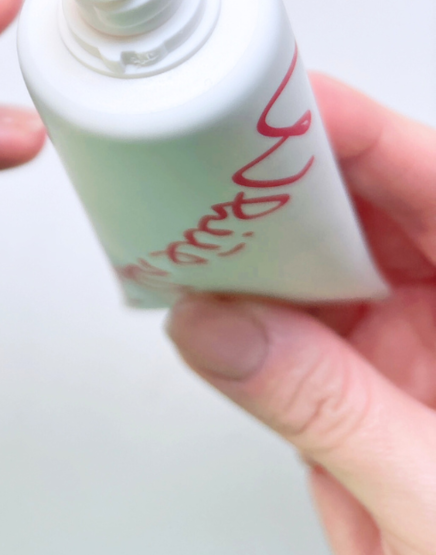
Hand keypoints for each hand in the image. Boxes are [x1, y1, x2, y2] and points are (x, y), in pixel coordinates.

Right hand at [167, 73, 435, 553]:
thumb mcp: (435, 500)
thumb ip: (328, 410)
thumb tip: (218, 326)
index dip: (363, 134)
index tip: (284, 107)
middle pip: (372, 208)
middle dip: (291, 179)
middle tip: (213, 158)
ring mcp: (411, 349)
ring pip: (323, 259)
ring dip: (258, 245)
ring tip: (194, 222)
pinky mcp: (363, 386)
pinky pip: (293, 323)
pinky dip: (244, 308)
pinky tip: (205, 293)